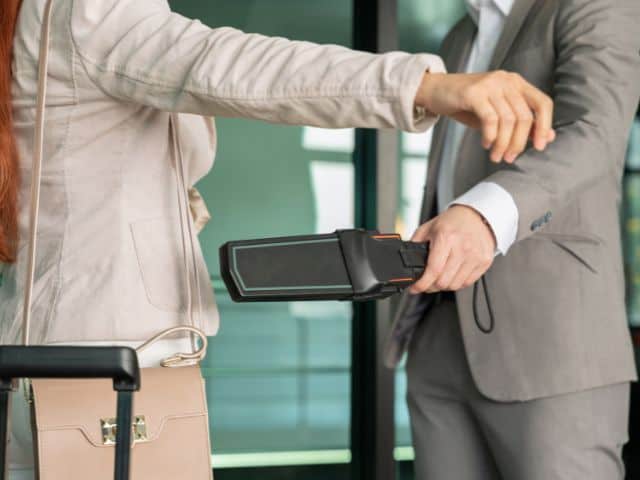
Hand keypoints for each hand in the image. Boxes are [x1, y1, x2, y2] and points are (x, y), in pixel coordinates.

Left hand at [409, 205, 495, 293]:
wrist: (476, 216)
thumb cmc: (452, 222)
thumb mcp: (428, 228)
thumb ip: (415, 245)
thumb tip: (406, 262)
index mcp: (446, 238)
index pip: (433, 270)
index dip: (422, 284)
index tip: (415, 288)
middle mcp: (463, 247)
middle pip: (443, 281)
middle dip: (430, 286)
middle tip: (426, 282)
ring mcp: (475, 256)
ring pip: (455, 285)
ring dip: (444, 285)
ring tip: (439, 277)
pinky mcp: (484, 262)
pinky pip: (467, 283)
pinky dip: (457, 282)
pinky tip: (452, 274)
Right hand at [414, 71, 555, 162]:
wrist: (435, 90)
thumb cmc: (466, 104)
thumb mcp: (496, 113)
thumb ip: (519, 123)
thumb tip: (547, 137)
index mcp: (516, 83)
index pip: (542, 103)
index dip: (544, 126)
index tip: (539, 146)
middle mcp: (507, 80)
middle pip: (525, 116)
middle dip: (518, 142)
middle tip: (509, 158)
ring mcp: (490, 84)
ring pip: (508, 120)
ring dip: (503, 143)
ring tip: (495, 156)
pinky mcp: (474, 92)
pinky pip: (490, 119)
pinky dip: (490, 136)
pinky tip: (485, 144)